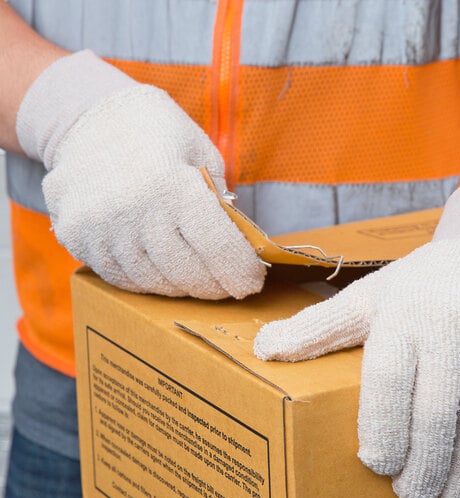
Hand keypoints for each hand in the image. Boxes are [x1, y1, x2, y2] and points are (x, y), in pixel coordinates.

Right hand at [17, 51, 264, 298]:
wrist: (86, 117)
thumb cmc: (156, 133)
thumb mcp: (201, 152)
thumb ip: (219, 199)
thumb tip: (237, 245)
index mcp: (173, 185)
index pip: (218, 247)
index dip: (241, 272)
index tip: (253, 281)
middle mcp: (135, 211)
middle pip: (188, 274)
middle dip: (216, 287)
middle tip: (229, 287)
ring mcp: (101, 228)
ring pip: (156, 282)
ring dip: (183, 287)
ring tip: (198, 279)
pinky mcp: (77, 239)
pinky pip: (123, 279)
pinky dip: (150, 282)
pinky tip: (164, 271)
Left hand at [255, 177, 459, 497]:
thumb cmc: (419, 283)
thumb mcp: (365, 298)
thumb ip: (316, 327)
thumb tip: (261, 348)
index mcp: (402, 315)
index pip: (388, 384)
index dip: (383, 433)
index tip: (377, 467)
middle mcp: (452, 327)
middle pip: (436, 415)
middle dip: (425, 468)